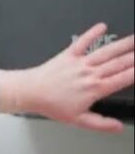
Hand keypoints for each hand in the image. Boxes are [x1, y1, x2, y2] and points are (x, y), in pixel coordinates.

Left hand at [0, 23, 133, 132]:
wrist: (30, 92)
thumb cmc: (52, 105)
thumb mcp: (78, 120)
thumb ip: (101, 124)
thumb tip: (118, 127)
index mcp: (95, 88)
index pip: (124, 78)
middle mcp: (90, 73)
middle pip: (119, 62)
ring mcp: (80, 62)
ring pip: (106, 51)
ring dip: (122, 44)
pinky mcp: (68, 55)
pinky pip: (82, 42)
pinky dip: (91, 33)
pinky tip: (101, 26)